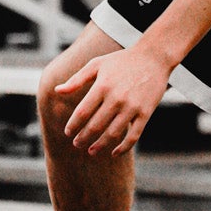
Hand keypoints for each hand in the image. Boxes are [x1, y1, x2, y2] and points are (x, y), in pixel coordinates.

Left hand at [57, 44, 171, 157]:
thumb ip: (77, 79)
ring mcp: (132, 107)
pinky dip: (123, 148)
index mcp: (102, 86)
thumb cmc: (122, 61)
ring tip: (91, 151)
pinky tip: (114, 153)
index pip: (82, 112)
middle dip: (83, 138)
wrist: (154, 57)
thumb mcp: (97, 64)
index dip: (73, 125)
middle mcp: (116, 98)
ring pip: (113, 134)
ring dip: (100, 145)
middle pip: (95, 126)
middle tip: (77, 144)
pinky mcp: (145, 113)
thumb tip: (57, 91)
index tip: (68, 132)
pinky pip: (133, 136)